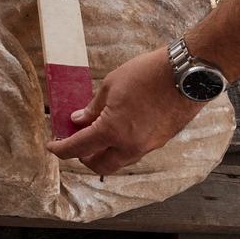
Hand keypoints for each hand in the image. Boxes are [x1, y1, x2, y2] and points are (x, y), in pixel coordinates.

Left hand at [48, 48, 202, 175]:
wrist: (187, 74)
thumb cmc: (148, 74)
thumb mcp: (111, 86)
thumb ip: (92, 107)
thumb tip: (79, 120)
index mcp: (112, 131)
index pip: (78, 148)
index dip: (60, 149)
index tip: (52, 146)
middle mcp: (130, 146)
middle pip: (99, 164)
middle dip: (83, 157)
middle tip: (74, 142)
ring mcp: (147, 146)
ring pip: (118, 161)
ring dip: (103, 154)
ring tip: (95, 135)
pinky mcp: (160, 141)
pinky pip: (134, 152)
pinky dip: (120, 146)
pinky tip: (117, 130)